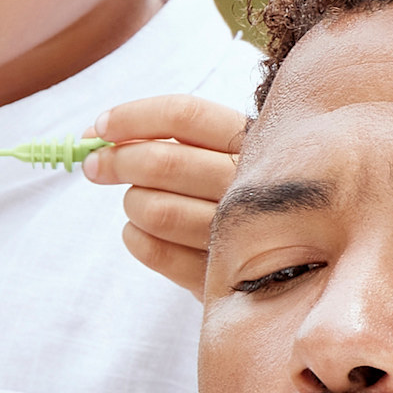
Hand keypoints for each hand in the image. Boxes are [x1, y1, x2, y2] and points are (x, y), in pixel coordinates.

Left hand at [82, 93, 245, 294]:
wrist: (298, 259)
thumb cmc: (242, 192)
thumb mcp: (228, 152)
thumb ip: (175, 137)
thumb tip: (96, 133)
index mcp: (258, 141)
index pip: (185, 116)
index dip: (132, 118)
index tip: (98, 128)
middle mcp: (257, 185)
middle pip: (164, 163)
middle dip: (116, 161)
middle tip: (95, 166)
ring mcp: (242, 235)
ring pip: (156, 209)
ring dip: (132, 203)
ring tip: (137, 203)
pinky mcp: (223, 276)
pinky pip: (156, 251)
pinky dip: (135, 237)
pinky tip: (140, 231)